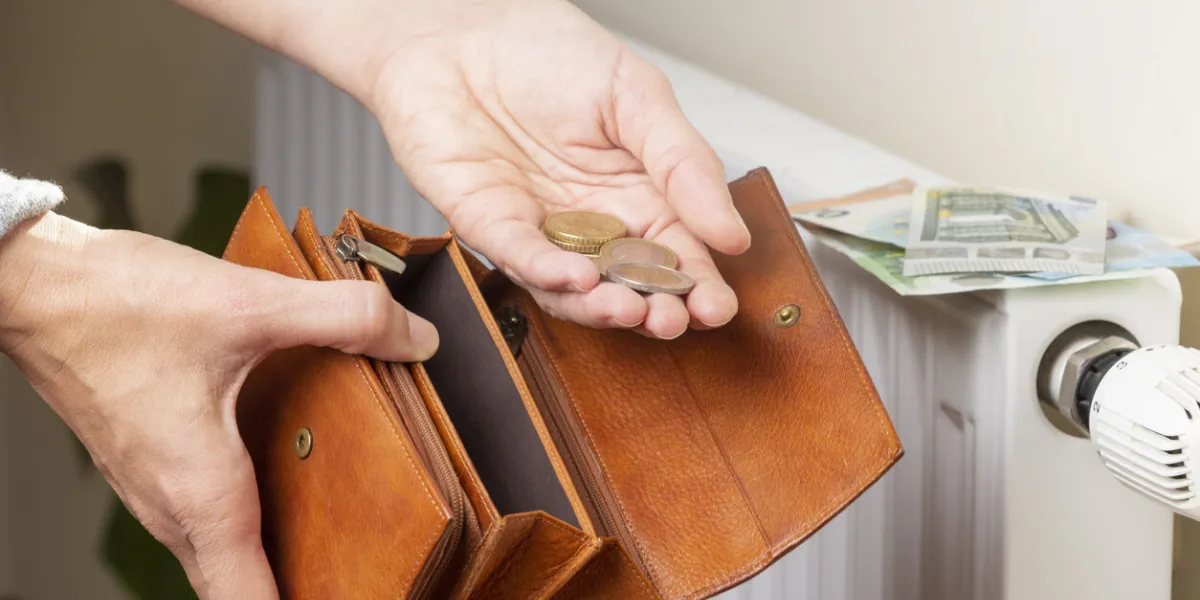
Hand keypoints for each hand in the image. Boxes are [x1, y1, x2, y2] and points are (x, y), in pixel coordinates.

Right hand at [0, 212, 438, 598]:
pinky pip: (196, 513)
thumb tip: (417, 338)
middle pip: (238, 584)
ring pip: (214, 549)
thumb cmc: (115, 303)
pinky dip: (240, 515)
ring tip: (330, 538)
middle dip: (296, 585)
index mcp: (201, 490)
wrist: (30, 282)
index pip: (250, 599)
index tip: (353, 599)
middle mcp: (169, 503)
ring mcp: (149, 484)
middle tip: (357, 574)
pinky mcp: (141, 457)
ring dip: (265, 554)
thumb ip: (345, 318)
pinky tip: (279, 473)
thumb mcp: (250, 304)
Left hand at [367, 0, 751, 338]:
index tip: (717, 307)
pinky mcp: (488, 224)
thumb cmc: (546, 49)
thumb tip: (730, 233)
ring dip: (603, 307)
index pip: (675, 252)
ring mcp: (540, 228)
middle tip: (674, 321)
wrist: (462, 26)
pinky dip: (549, 273)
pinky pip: (520, 258)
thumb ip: (684, 163)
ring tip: (631, 310)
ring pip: (574, 288)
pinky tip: (579, 278)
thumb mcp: (638, 95)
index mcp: (635, 191)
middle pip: (628, 283)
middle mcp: (590, 220)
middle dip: (655, 310)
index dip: (697, 285)